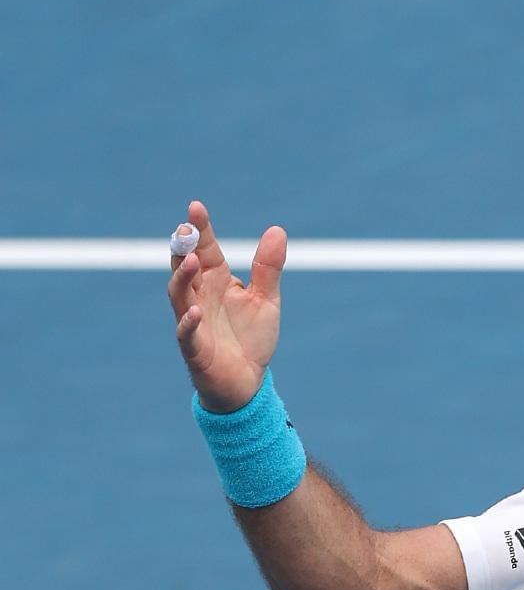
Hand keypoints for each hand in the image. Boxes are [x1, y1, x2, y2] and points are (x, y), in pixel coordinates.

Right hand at [166, 200, 287, 412]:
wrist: (248, 382)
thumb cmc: (250, 337)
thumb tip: (277, 229)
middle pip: (186, 267)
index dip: (200, 229)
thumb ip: (267, 268)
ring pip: (179, 295)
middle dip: (183, 247)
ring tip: (191, 262)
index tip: (196, 206)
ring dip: (183, 278)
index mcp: (216, 281)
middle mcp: (200, 297)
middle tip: (185, 227)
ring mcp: (194, 322)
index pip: (205, 250)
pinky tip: (195, 312)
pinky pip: (186, 334)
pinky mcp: (195, 349)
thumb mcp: (266, 299)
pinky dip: (189, 323)